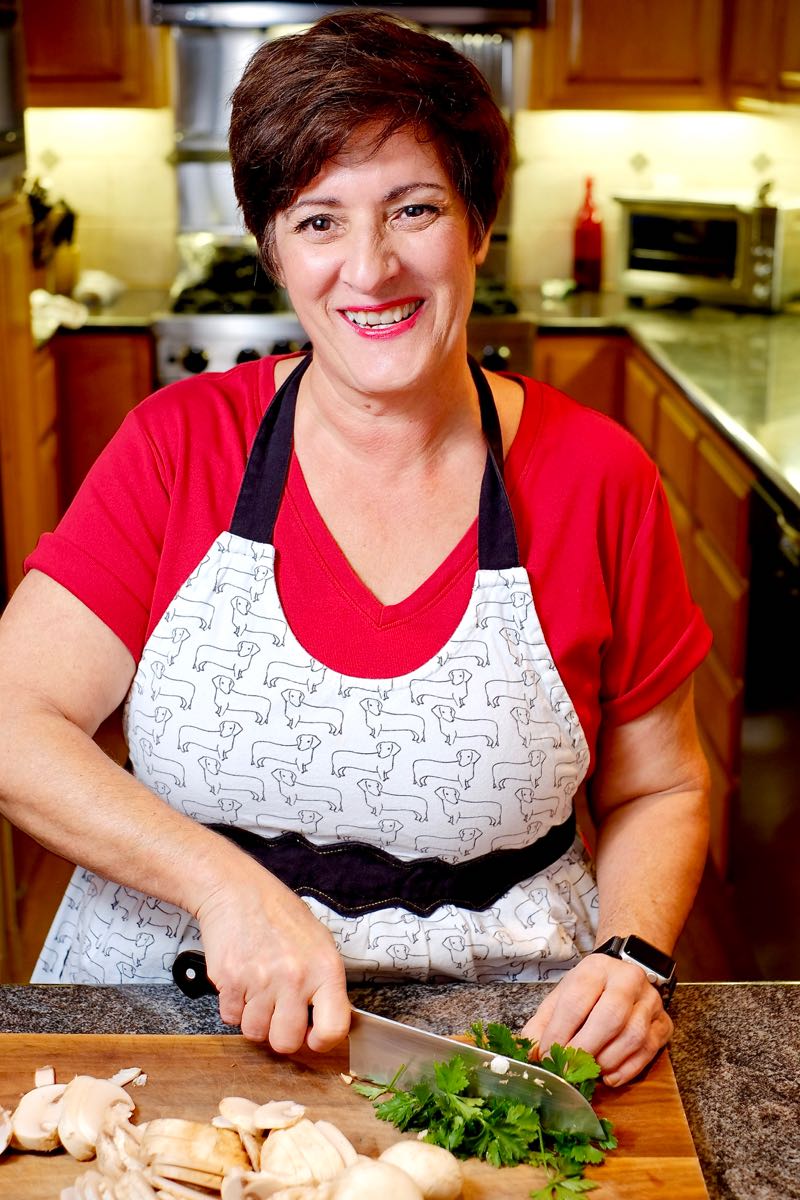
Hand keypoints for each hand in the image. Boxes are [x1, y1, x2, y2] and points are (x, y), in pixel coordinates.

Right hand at [195, 863, 349, 1055]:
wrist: (238, 891)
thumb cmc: (279, 914)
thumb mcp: (318, 941)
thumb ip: (323, 983)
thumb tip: (324, 1022)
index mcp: (325, 968)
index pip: (333, 1028)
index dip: (321, 1041)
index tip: (311, 1036)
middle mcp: (296, 978)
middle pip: (286, 1042)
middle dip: (279, 1033)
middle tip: (276, 1011)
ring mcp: (262, 981)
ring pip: (254, 1033)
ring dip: (253, 1018)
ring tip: (257, 989)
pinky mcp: (231, 982)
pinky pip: (230, 1018)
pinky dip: (233, 1005)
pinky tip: (241, 980)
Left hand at [520, 953, 672, 1086]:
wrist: (623, 975)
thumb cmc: (588, 991)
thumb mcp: (561, 998)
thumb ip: (542, 1025)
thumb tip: (529, 1054)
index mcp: (596, 968)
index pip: (576, 1001)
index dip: (559, 1033)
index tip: (546, 1056)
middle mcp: (628, 980)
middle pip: (609, 1018)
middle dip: (585, 1049)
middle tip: (568, 1069)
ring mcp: (651, 1001)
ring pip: (633, 1036)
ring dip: (607, 1061)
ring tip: (588, 1072)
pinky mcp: (664, 1023)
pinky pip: (649, 1051)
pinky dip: (627, 1069)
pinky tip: (609, 1076)